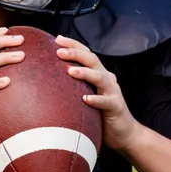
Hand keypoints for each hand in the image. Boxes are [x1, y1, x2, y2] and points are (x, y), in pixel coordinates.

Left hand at [55, 36, 139, 152]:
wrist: (123, 132)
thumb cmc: (99, 114)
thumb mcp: (84, 97)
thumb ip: (73, 87)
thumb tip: (47, 81)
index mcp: (98, 74)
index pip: (86, 54)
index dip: (73, 45)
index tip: (56, 39)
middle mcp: (106, 79)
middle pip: (92, 60)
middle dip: (75, 53)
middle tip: (58, 51)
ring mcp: (112, 92)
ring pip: (100, 77)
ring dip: (85, 73)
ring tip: (70, 71)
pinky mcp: (116, 107)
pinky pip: (105, 102)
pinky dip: (96, 99)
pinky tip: (85, 99)